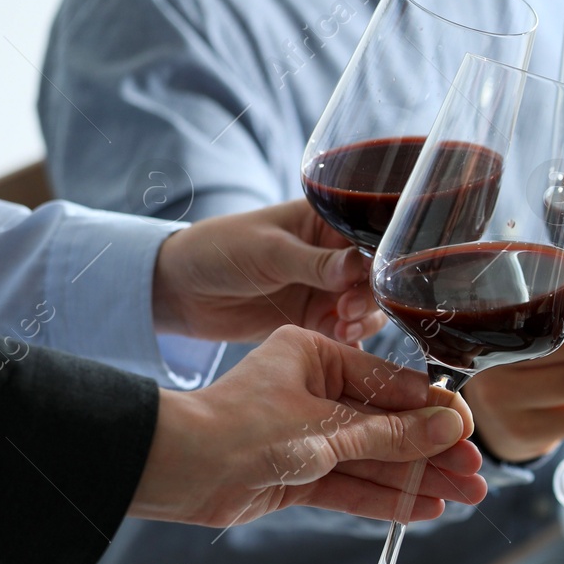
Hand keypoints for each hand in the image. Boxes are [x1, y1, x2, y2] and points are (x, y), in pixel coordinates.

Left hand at [130, 326, 488, 526]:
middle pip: (387, 426)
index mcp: (315, 356)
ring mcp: (305, 438)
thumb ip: (391, 434)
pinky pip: (351, 486)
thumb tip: (448, 428)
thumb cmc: (240, 427)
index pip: (389, 384)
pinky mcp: (296, 476)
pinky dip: (386, 498)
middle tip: (476, 472)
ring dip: (418, 479)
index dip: (432, 411)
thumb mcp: (326, 429)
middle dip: (432, 453)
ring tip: (466, 496)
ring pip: (374, 460)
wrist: (173, 470)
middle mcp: (312, 393)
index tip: (469, 430)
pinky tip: (426, 508)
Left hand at [151, 199, 383, 343]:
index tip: (370, 278)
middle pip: (376, 276)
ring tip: (342, 327)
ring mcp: (328, 289)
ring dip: (365, 319)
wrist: (182, 291)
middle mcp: (335, 254)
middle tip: (346, 308)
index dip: (381, 258)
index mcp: (327, 222)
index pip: (371, 237)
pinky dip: (352, 339)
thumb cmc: (220, 250)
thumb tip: (360, 266)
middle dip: (370, 295)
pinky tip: (341, 341)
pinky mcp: (317, 319)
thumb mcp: (268, 250)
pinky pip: (349, 331)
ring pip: (369, 306)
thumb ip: (315, 261)